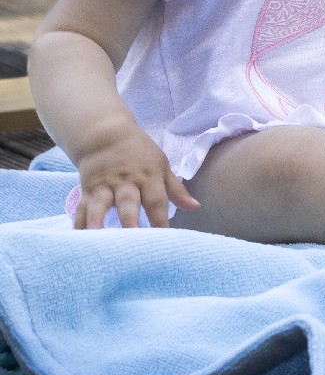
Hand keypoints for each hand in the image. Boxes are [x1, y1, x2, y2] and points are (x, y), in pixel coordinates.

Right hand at [74, 120, 199, 229]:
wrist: (107, 135)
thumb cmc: (139, 154)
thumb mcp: (161, 166)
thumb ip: (176, 190)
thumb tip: (196, 207)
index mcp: (148, 177)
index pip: (156, 199)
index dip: (160, 219)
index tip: (164, 239)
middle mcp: (126, 182)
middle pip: (128, 202)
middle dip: (130, 220)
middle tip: (131, 238)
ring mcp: (105, 186)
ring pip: (100, 204)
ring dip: (98, 220)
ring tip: (96, 236)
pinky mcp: (88, 190)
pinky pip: (82, 208)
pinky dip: (79, 223)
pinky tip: (77, 239)